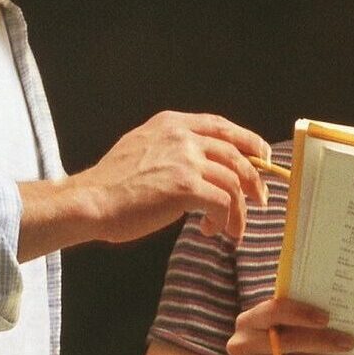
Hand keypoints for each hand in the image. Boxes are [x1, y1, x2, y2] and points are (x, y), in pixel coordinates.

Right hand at [23, 112, 271, 259]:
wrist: (91, 201)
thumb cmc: (112, 184)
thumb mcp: (142, 147)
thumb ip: (171, 147)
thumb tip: (202, 163)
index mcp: (171, 123)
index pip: (221, 126)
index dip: (248, 141)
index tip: (262, 156)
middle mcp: (182, 136)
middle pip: (236, 154)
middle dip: (254, 179)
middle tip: (260, 200)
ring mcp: (185, 160)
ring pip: (234, 182)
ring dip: (239, 210)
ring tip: (233, 230)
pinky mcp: (186, 187)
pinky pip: (223, 203)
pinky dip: (224, 220)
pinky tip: (211, 231)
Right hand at [227, 298, 353, 354]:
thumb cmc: (274, 352)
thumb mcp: (277, 333)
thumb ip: (297, 324)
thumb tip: (344, 318)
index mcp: (249, 320)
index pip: (274, 310)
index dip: (301, 313)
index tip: (327, 318)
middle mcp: (243, 343)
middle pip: (287, 341)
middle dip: (323, 341)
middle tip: (351, 342)